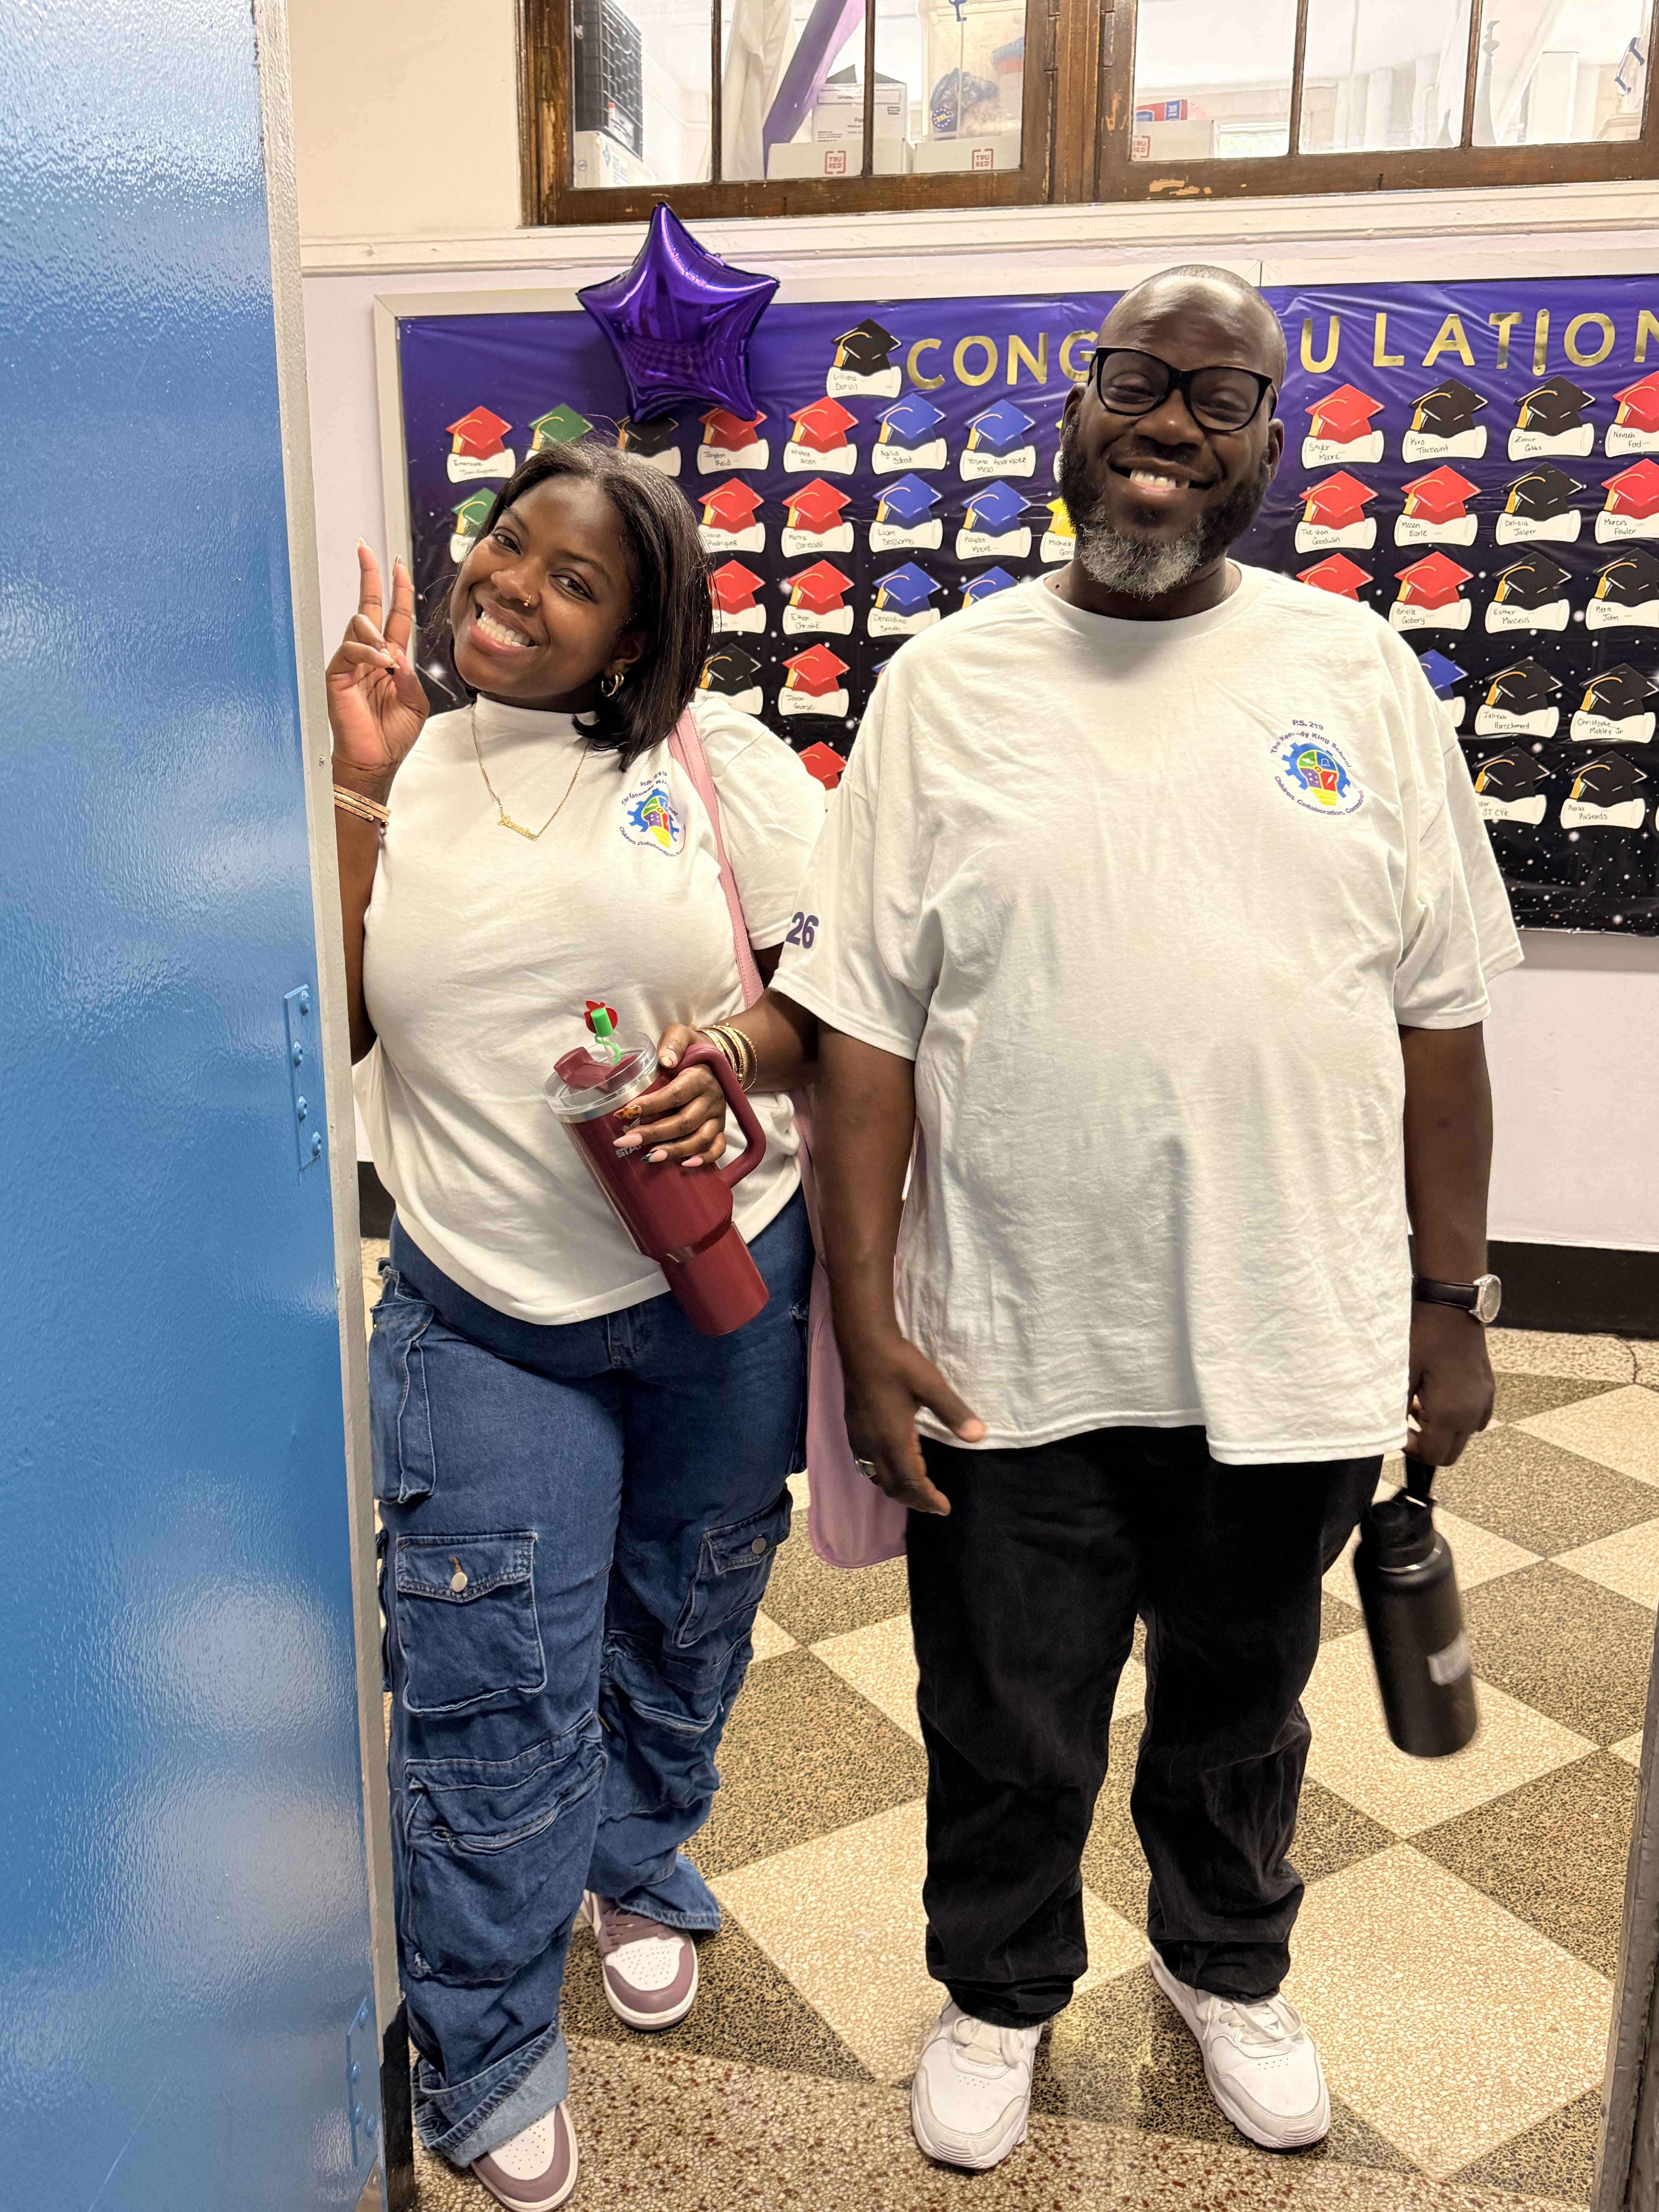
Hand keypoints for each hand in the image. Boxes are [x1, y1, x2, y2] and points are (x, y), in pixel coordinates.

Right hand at [326, 543, 426, 793]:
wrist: (375, 761)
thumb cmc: (392, 736)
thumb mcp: (415, 701)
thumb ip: (409, 674)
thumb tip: (396, 650)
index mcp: (391, 659)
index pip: (395, 616)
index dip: (397, 590)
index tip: (398, 564)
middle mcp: (370, 656)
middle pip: (368, 607)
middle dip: (369, 577)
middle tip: (367, 551)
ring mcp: (351, 664)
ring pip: (358, 625)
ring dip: (374, 632)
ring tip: (387, 656)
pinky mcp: (338, 675)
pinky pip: (349, 650)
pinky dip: (366, 653)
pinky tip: (380, 664)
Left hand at [611, 1025, 728, 1168]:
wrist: (712, 1060)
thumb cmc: (688, 1051)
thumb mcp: (680, 1036)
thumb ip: (672, 1044)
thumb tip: (665, 1061)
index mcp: (700, 1077)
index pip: (675, 1094)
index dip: (651, 1105)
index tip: (627, 1112)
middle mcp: (712, 1099)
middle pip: (684, 1122)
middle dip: (653, 1134)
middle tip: (625, 1141)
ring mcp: (717, 1116)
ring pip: (699, 1139)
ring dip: (673, 1150)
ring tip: (648, 1157)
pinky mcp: (720, 1129)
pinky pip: (717, 1148)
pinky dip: (703, 1159)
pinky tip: (684, 1165)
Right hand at [838, 1329, 984, 1514]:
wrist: (862, 1343)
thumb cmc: (899, 1364)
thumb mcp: (932, 1386)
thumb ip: (954, 1413)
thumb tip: (979, 1436)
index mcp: (894, 1440)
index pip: (912, 1483)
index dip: (928, 1499)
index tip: (945, 1508)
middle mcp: (873, 1445)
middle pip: (893, 1486)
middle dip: (914, 1500)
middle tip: (934, 1506)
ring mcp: (860, 1438)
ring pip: (877, 1477)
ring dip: (898, 1489)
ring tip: (916, 1492)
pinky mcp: (854, 1429)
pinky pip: (866, 1465)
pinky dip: (883, 1476)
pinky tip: (892, 1466)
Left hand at [1407, 1301, 1494, 1465]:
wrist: (1450, 1306)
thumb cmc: (1424, 1335)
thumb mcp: (1401, 1374)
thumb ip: (1396, 1409)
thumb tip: (1390, 1431)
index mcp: (1451, 1413)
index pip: (1434, 1456)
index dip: (1412, 1451)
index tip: (1397, 1434)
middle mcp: (1473, 1412)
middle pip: (1451, 1454)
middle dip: (1427, 1446)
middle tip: (1406, 1424)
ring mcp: (1484, 1401)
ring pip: (1463, 1436)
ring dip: (1441, 1432)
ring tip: (1419, 1406)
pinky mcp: (1487, 1389)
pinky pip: (1474, 1418)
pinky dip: (1456, 1417)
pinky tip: (1437, 1396)